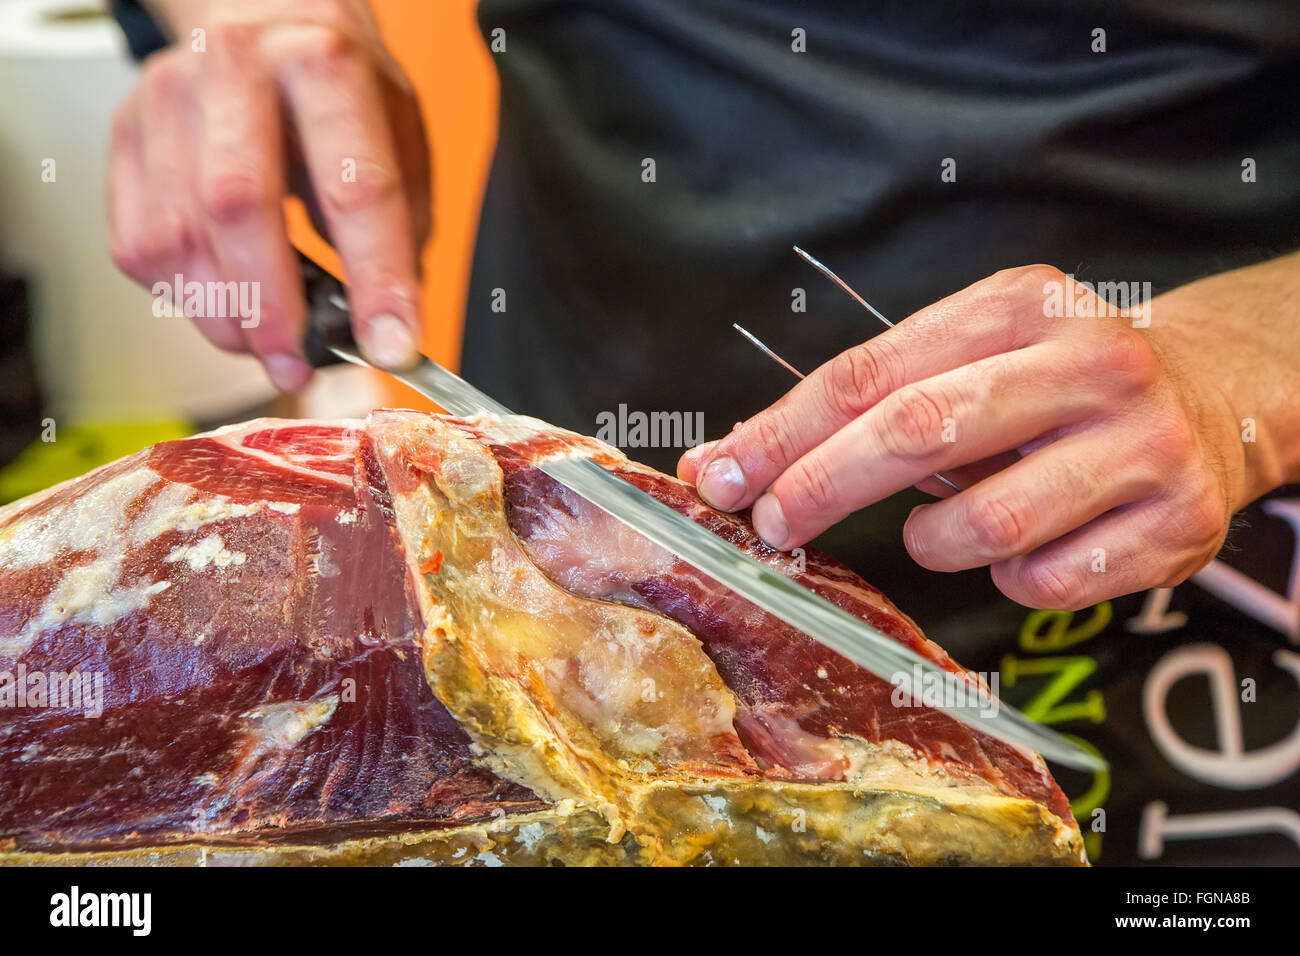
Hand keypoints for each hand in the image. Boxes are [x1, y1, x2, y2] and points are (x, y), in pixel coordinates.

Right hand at [108, 0, 430, 389]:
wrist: (263, 18)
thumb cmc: (337, 87)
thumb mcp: (398, 139)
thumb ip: (398, 230)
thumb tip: (385, 329)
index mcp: (325, 64)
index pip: (356, 188)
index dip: (378, 280)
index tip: (391, 344)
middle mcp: (238, 69)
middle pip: (239, 205)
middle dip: (273, 307)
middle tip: (299, 363)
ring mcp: (169, 100)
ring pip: (178, 235)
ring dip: (226, 316)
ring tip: (268, 345)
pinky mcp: (126, 135)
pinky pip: (140, 245)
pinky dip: (184, 296)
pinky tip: (224, 303)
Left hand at [680, 256, 1299, 609]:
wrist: (1212, 399)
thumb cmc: (1052, 385)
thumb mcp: (969, 356)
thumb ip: (860, 404)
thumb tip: (727, 464)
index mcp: (1020, 306)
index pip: (872, 373)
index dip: (783, 432)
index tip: (720, 475)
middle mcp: (1089, 364)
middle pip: (920, 432)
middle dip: (823, 486)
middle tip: (772, 523)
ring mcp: (1143, 443)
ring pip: (987, 523)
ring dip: (936, 541)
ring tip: (948, 526)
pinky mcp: (1178, 522)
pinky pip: (1047, 582)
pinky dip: (1010, 578)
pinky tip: (1028, 546)